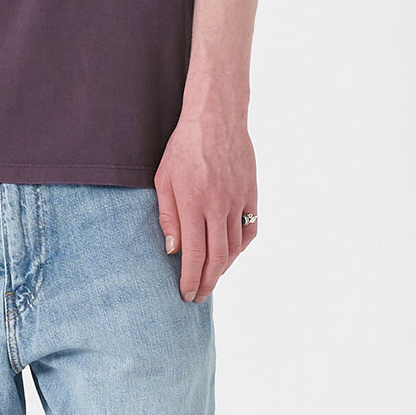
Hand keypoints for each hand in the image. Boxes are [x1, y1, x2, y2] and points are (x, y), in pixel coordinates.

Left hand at [154, 109, 257, 303]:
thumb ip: (168, 215)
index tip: (186, 294)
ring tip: (211, 277)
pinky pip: (250, 229)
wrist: (216, 118)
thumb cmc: (183, 146)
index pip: (195, 254)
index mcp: (193, 202)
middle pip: (217, 257)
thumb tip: (173, 250)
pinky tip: (231, 254)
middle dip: (207, 282)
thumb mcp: (164, 178)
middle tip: (198, 296)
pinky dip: (241, 247)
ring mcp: (238, 200)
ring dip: (223, 268)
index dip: (191, 279)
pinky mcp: (251, 194)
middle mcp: (218, 205)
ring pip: (235, 247)